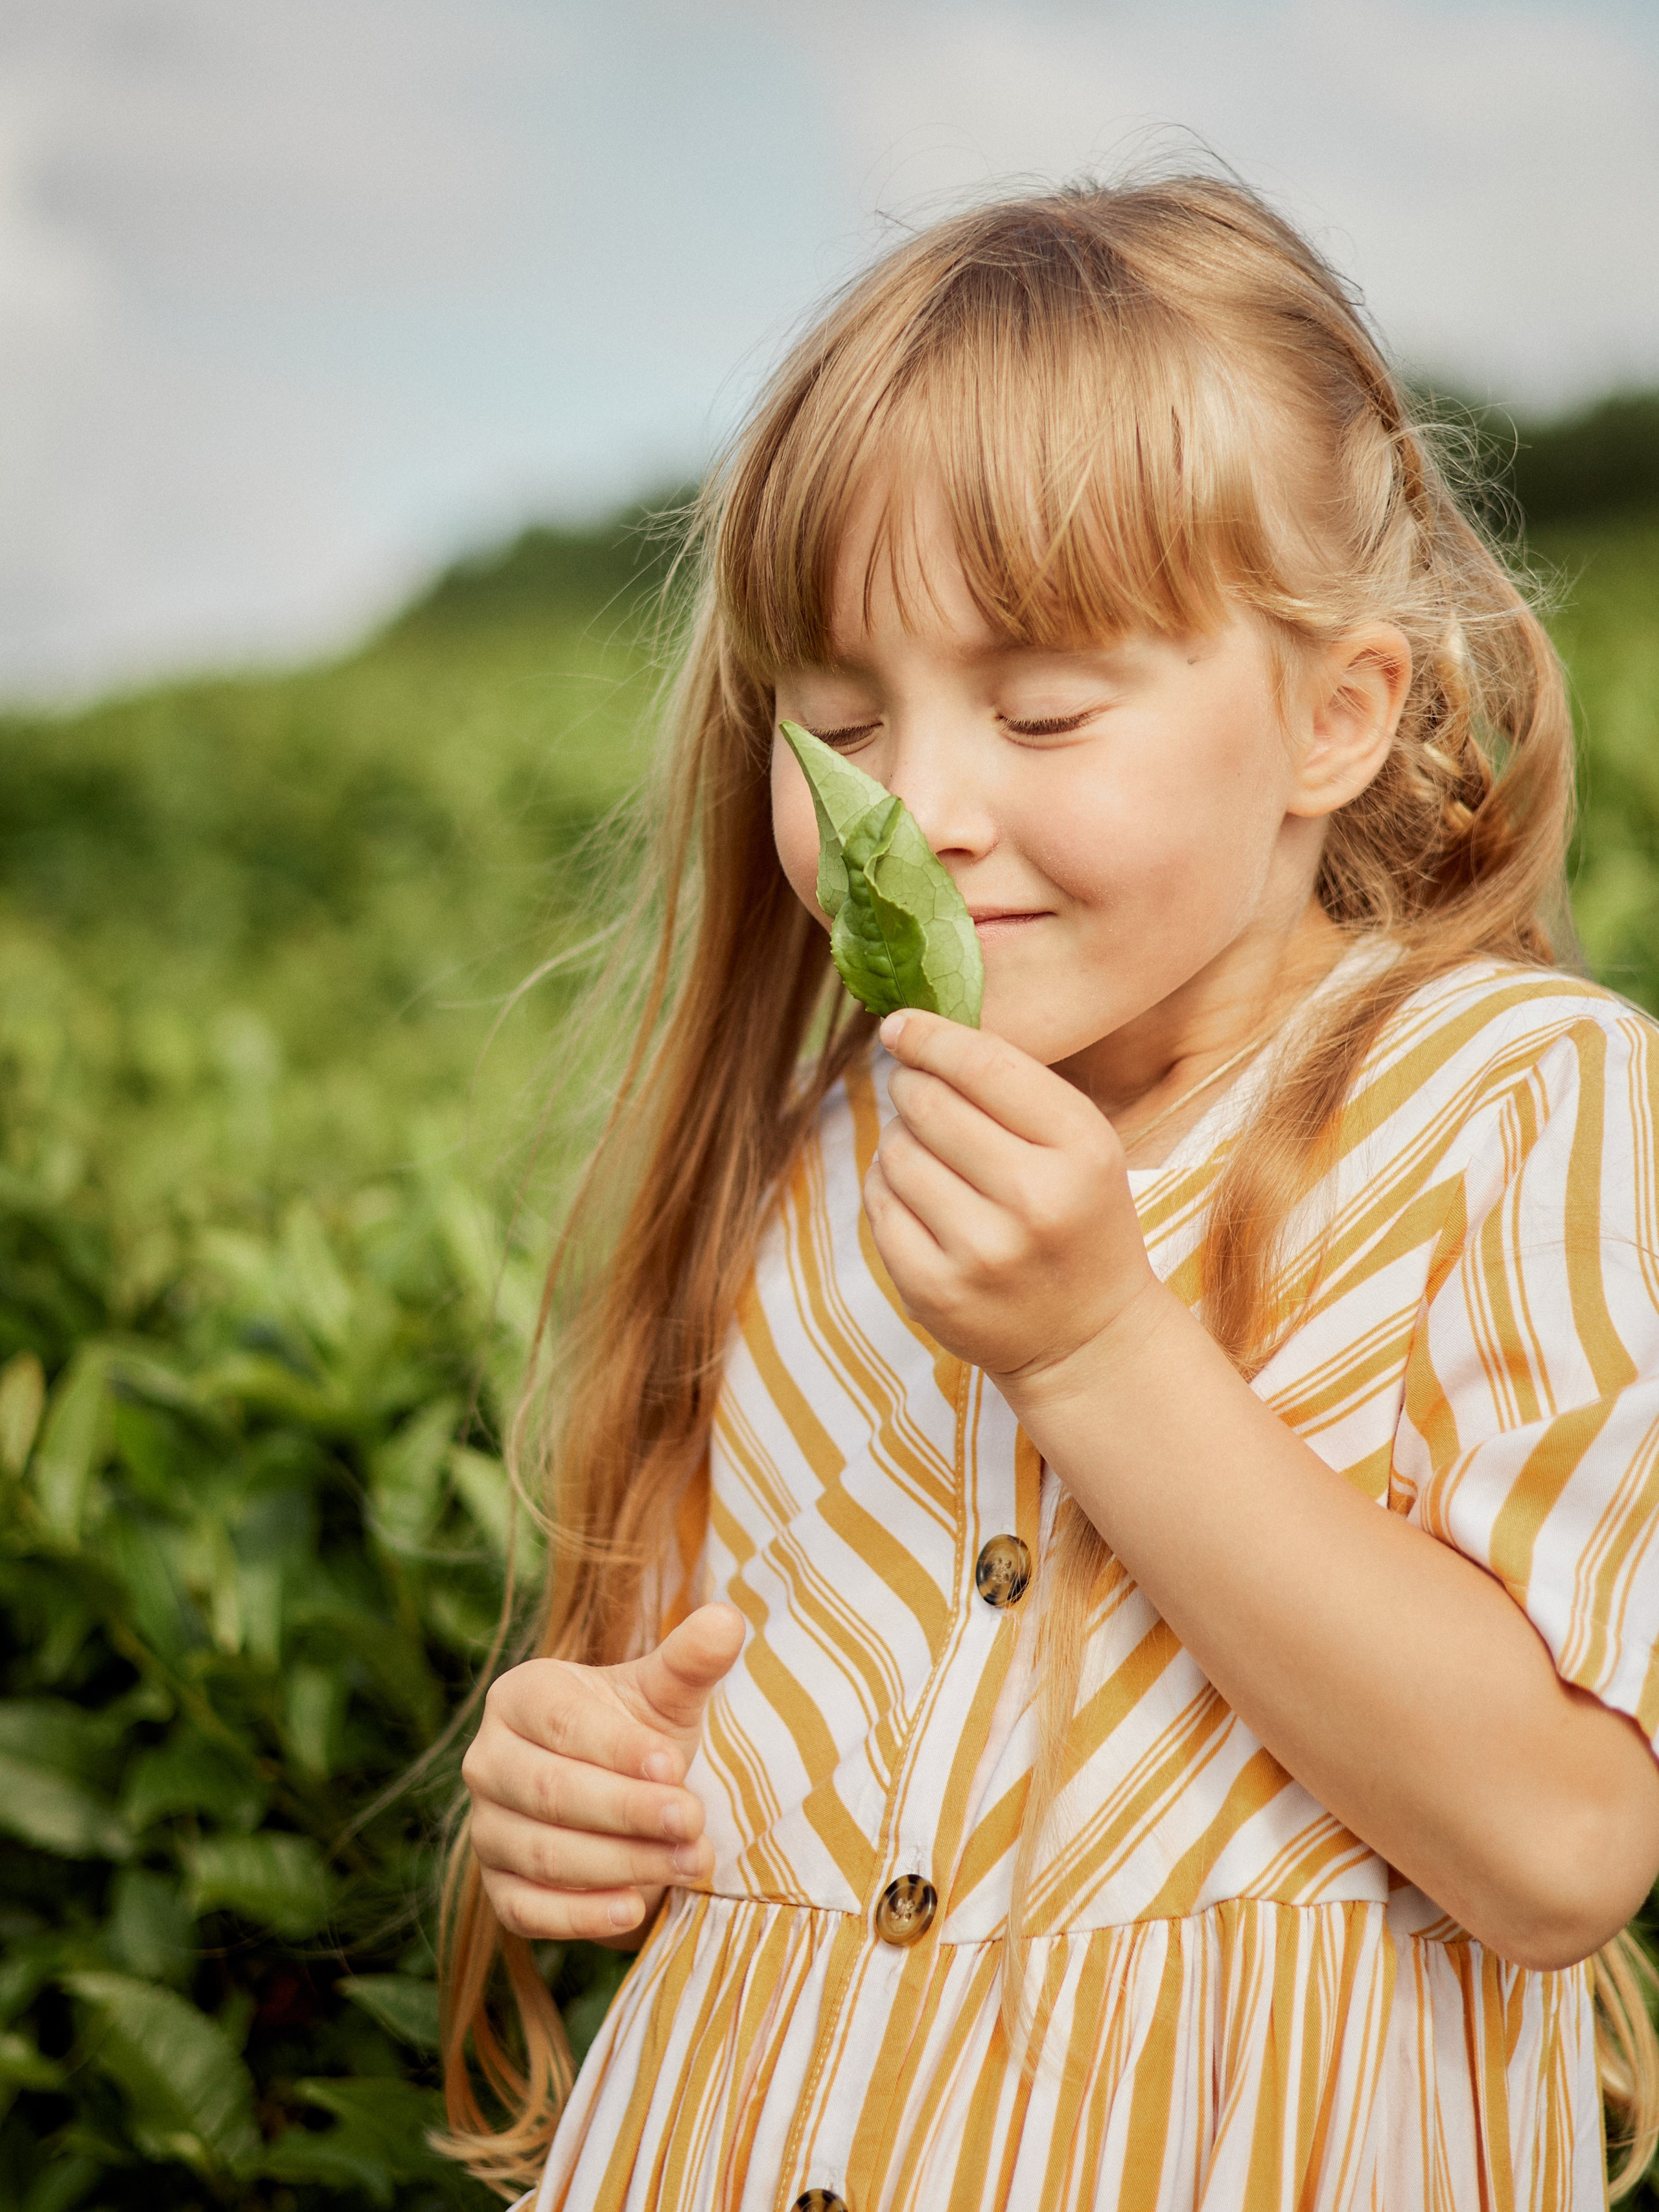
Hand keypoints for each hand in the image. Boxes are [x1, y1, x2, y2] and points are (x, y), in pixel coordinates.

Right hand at [462, 1603, 743, 1942]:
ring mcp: (486, 1830)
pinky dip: (582, 1915)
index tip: (672, 1765)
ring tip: (692, 1861)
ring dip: (623, 1863)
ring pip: (545, 1853)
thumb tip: (728, 1620)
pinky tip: (635, 1909)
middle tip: (694, 1821)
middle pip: (551, 1792)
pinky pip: (528, 1910)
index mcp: (519, 1697)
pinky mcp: (498, 1890)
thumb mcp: (668, 1698)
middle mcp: (487, 1762)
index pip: (562, 1723)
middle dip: (628, 1812)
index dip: (618, 1748)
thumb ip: (691, 1659)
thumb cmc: (643, 1738)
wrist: (626, 1807)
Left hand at [864, 1010, 1163, 1390]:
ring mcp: (981, 1252)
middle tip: (916, 1090)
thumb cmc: (1078, 1220)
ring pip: (896, 1152)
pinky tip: (914, 1194)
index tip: (899, 1024)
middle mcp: (1034, 1200)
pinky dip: (886, 1187)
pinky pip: (878, 1205)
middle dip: (911, 1085)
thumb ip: (1014, 1086)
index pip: (985, 1066)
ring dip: (899, 1139)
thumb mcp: (1082, 1145)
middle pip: (929, 1104)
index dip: (931, 1036)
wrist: (1089, 1338)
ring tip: (930, 1155)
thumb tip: (911, 1030)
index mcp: (1082, 1150)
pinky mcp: (935, 1291)